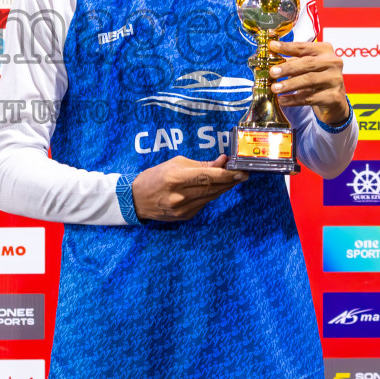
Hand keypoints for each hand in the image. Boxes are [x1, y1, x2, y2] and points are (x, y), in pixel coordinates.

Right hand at [131, 154, 247, 221]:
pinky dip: (211, 195)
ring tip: (234, 179)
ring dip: (224, 188)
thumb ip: (201, 165)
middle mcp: (180, 196)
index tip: (241, 171)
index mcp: (176, 178)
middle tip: (244, 174)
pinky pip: (204, 203)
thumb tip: (222, 161)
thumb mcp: (175, 164)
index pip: (208, 176)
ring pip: (211, 197)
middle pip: (213, 188)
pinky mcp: (185, 217)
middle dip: (230, 181)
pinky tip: (216, 188)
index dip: (227, 174)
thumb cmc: (155, 176)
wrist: (136, 199)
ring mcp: (183, 209)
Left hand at [268, 39, 349, 125]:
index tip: (273, 46)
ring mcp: (335, 80)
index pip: (303, 47)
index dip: (287, 47)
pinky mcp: (333, 96)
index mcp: (325, 50)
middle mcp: (333, 63)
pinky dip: (294, 99)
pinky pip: (310, 97)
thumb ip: (291, 60)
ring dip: (289, 84)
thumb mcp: (306, 66)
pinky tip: (282, 100)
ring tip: (274, 88)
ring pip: (309, 80)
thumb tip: (271, 55)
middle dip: (288, 68)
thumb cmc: (317, 79)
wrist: (333, 102)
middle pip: (307, 63)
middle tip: (272, 72)